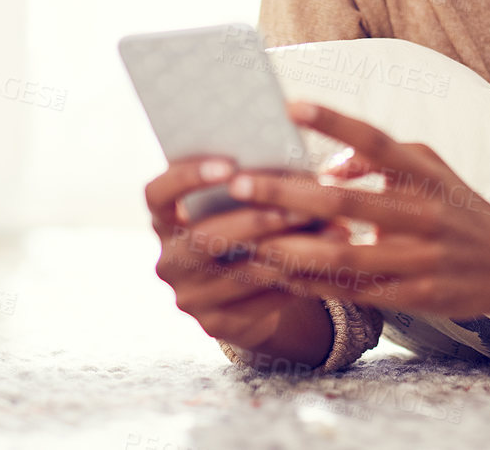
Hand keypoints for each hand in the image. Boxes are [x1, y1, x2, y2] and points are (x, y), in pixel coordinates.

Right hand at [144, 154, 350, 351]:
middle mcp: (168, 260)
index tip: (230, 166)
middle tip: (300, 206)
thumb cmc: (246, 230)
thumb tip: (297, 165)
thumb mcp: (238, 206)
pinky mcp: (215, 325)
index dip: (187, 178)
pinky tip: (325, 262)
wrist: (248, 297)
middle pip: (205, 238)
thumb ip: (251, 184)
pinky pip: (261, 300)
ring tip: (332, 231)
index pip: (157, 194)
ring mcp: (188, 297)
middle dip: (256, 220)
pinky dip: (297, 279)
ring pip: (242, 272)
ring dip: (290, 250)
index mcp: (164, 220)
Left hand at [217, 101, 489, 318]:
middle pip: (346, 203)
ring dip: (290, 248)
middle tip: (238, 184)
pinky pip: (354, 291)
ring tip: (246, 239)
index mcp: (424, 174)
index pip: (376, 140)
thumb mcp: (430, 168)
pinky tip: (277, 274)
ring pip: (344, 256)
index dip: (333, 122)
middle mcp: (423, 213)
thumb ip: (380, 159)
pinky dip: (313, 283)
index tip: (291, 105)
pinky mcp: (415, 296)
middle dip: (287, 194)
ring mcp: (419, 259)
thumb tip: (329, 165)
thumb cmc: (458, 206)